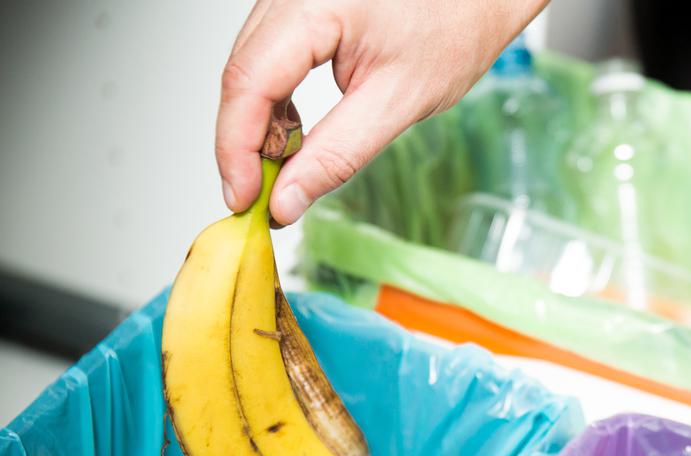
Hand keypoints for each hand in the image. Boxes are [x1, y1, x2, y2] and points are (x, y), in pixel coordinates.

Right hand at [217, 0, 545, 224]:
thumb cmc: (454, 27)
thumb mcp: (398, 102)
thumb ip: (337, 155)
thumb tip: (287, 201)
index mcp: (312, 4)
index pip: (248, 83)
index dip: (236, 150)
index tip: (243, 201)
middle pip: (241, 76)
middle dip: (244, 146)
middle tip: (258, 201)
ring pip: (249, 70)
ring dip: (258, 128)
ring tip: (278, 177)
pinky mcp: (297, 7)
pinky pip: (268, 60)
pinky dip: (275, 105)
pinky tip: (292, 140)